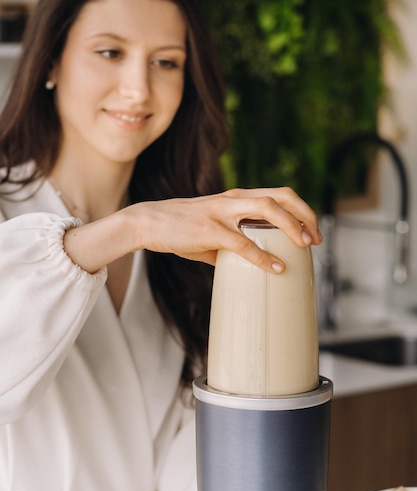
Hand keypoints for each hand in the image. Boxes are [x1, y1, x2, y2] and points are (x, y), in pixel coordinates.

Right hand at [128, 186, 321, 272]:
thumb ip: (234, 245)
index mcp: (237, 197)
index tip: (314, 232)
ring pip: (268, 209)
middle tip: (316, 239)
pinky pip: (244, 243)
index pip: (280, 195)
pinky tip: (276, 268)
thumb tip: (250, 266)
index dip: (303, 211)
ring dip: (292, 227)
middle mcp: (234, 199)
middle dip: (306, 215)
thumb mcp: (213, 233)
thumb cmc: (181, 229)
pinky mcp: (210, 230)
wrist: (149, 222)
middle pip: (282, 196)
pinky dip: (264, 257)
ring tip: (305, 246)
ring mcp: (222, 212)